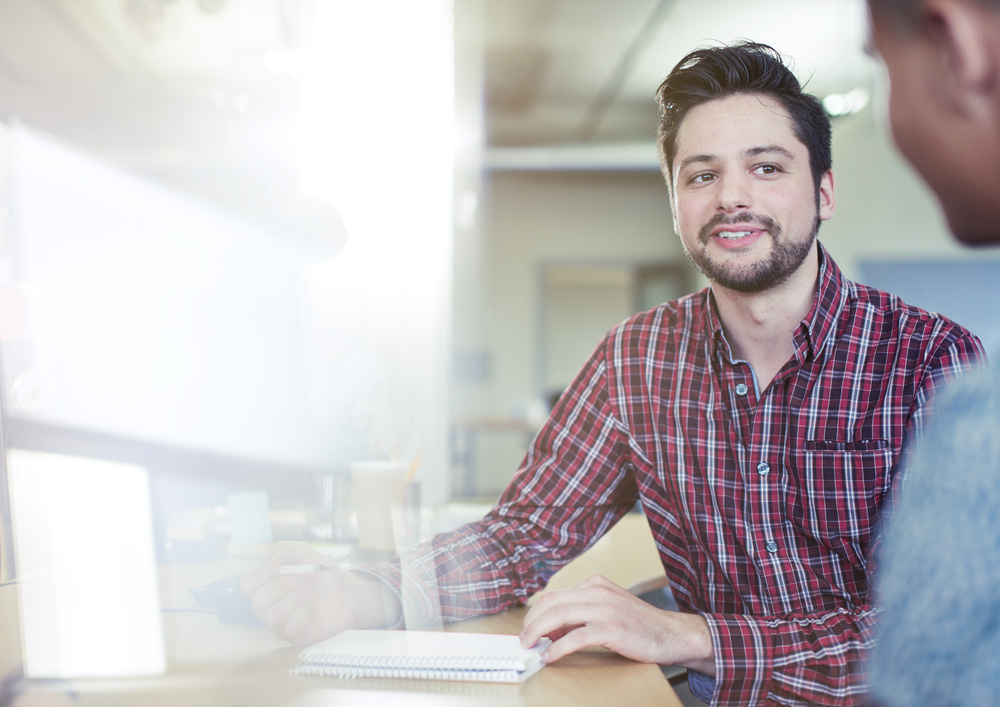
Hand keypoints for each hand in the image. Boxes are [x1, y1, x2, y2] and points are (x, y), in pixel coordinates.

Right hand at [240, 542, 400, 645]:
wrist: (347, 595)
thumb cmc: (324, 575)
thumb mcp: (309, 553)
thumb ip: (289, 549)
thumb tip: (272, 559)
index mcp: (269, 584)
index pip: (248, 583)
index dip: (259, 574)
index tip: (276, 566)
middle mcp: (270, 604)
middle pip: (258, 600)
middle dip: (282, 587)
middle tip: (302, 581)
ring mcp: (280, 622)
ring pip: (271, 616)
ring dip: (294, 601)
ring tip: (310, 596)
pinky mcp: (293, 636)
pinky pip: (288, 628)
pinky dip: (304, 616)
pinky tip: (315, 611)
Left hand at [519, 574, 714, 674]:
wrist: (672, 634)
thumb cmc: (640, 625)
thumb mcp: (607, 609)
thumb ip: (581, 613)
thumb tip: (551, 629)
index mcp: (594, 584)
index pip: (553, 595)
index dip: (534, 613)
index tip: (527, 629)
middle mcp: (597, 591)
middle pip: (550, 602)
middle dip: (531, 623)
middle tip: (524, 640)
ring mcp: (605, 608)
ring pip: (558, 616)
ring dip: (538, 633)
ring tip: (532, 647)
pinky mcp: (612, 628)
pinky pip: (575, 637)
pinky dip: (557, 648)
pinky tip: (551, 656)